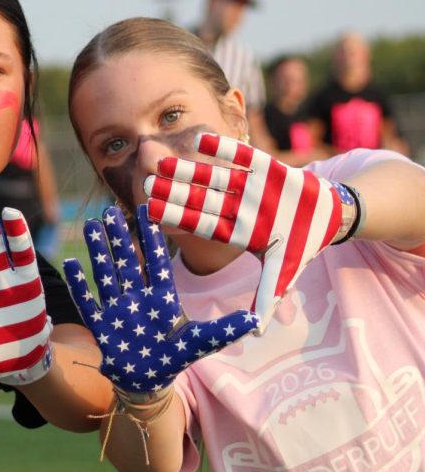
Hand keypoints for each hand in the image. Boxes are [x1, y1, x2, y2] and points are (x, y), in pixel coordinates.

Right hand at [62, 206, 257, 393]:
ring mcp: (118, 309)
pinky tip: (71, 264)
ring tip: (90, 225)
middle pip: (128, 261)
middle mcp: (138, 297)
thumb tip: (257, 319)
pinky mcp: (101, 326)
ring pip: (107, 274)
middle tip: (111, 209)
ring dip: (98, 251)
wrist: (148, 380)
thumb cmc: (174, 358)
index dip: (152, 236)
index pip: (156, 261)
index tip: (148, 210)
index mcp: (162, 297)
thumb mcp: (202, 342)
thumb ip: (225, 329)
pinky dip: (79, 285)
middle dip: (120, 236)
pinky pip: (88, 302)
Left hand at [144, 134, 355, 330]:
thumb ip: (267, 298)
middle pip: (198, 200)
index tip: (150, 214)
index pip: (199, 224)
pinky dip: (222, 148)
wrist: (328, 216)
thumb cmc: (300, 246)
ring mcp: (246, 186)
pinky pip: (239, 156)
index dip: (176, 219)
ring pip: (212, 177)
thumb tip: (256, 332)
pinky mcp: (263, 166)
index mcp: (234, 231)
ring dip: (188, 170)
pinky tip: (199, 140)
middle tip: (144, 186)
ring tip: (162, 162)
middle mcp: (235, 207)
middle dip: (172, 193)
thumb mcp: (283, 274)